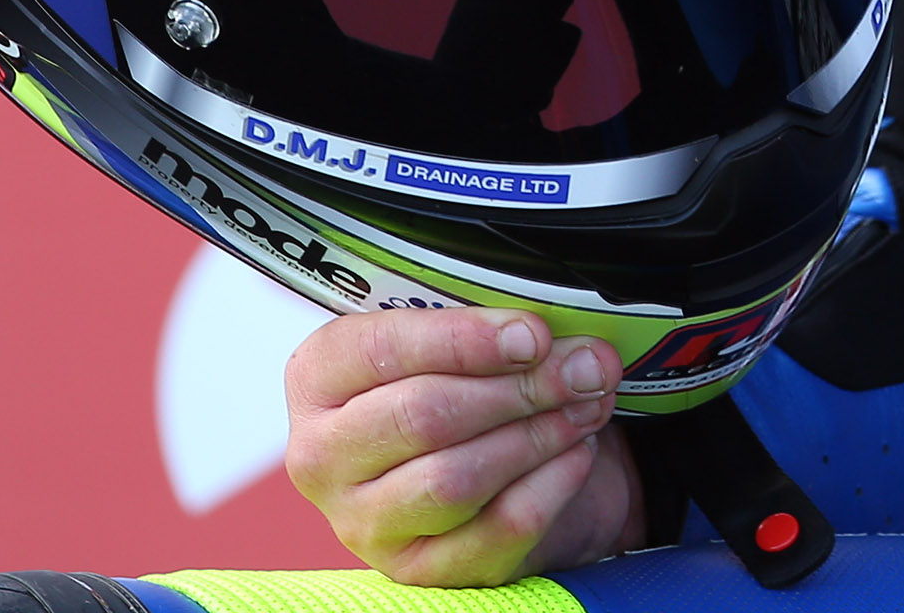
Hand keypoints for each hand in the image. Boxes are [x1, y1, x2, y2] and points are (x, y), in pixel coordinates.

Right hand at [285, 308, 645, 582]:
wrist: (491, 468)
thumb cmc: (465, 388)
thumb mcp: (461, 342)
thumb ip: (495, 331)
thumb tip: (556, 343)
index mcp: (320, 378)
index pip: (381, 350)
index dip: (466, 340)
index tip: (532, 335)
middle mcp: (323, 457)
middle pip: (423, 416)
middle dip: (518, 388)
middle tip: (580, 368)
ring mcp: (364, 523)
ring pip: (455, 479)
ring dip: (537, 436)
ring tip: (583, 405)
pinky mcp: (417, 571)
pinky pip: (496, 528)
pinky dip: (551, 484)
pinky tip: (576, 452)